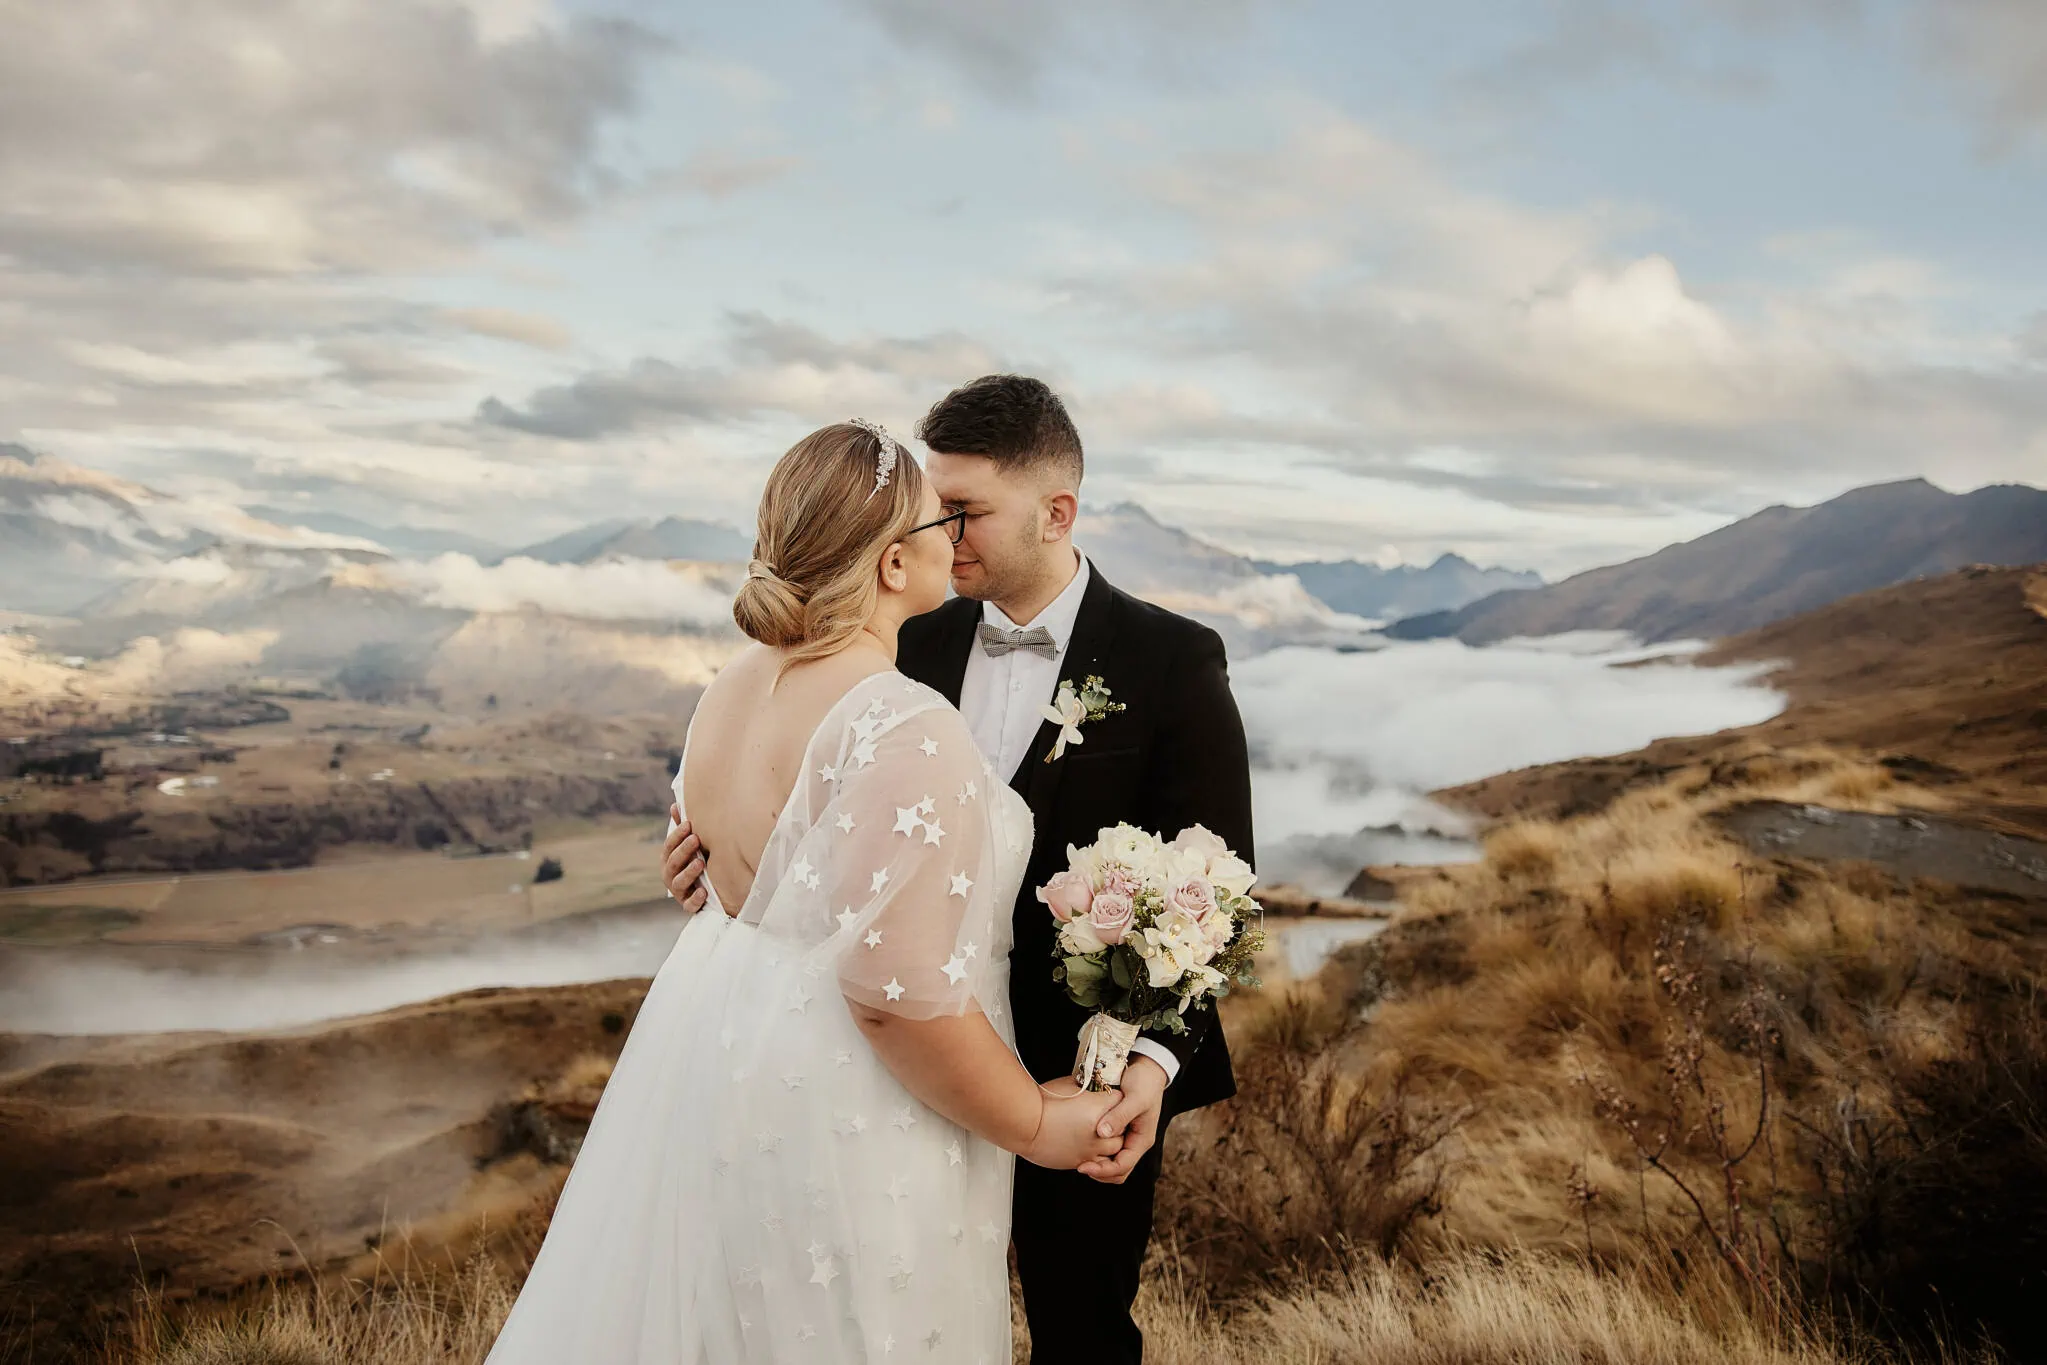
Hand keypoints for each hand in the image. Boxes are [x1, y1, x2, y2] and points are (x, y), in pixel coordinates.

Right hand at [662, 807, 708, 913]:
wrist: (708, 892)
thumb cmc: (696, 861)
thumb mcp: (690, 845)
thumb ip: (682, 828)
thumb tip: (676, 804)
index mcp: (669, 860)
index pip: (669, 846)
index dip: (677, 835)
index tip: (688, 824)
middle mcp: (671, 876)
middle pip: (673, 863)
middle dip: (683, 851)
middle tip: (696, 839)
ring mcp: (680, 892)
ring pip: (679, 883)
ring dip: (689, 873)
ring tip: (700, 863)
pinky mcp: (689, 905)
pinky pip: (690, 905)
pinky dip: (695, 899)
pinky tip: (703, 892)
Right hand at [1020, 1080, 1124, 1169]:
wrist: (1024, 1125)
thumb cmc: (1041, 1103)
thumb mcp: (1067, 1085)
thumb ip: (1084, 1087)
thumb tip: (1089, 1085)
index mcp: (1098, 1107)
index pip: (1120, 1099)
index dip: (1115, 1097)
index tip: (1109, 1096)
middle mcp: (1099, 1130)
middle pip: (1124, 1126)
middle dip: (1119, 1121)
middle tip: (1110, 1116)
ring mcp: (1091, 1148)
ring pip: (1116, 1147)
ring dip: (1112, 1140)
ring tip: (1102, 1133)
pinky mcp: (1081, 1161)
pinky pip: (1101, 1162)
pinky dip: (1100, 1155)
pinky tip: (1091, 1147)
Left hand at [1076, 1055, 1167, 1184]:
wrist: (1147, 1066)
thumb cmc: (1145, 1081)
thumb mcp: (1135, 1098)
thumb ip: (1119, 1116)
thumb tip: (1102, 1134)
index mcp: (1142, 1140)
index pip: (1122, 1167)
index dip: (1103, 1171)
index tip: (1083, 1166)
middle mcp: (1134, 1141)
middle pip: (1118, 1170)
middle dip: (1100, 1172)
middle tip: (1079, 1166)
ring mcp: (1126, 1136)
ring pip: (1111, 1160)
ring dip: (1097, 1163)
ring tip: (1079, 1158)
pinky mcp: (1117, 1128)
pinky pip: (1106, 1147)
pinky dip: (1096, 1150)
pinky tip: (1082, 1144)